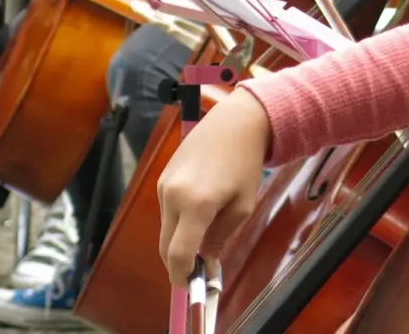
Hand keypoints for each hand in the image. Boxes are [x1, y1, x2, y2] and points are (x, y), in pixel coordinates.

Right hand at [158, 90, 270, 285]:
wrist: (235, 122)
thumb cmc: (245, 163)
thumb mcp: (243, 205)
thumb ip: (220, 237)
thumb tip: (205, 261)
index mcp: (196, 205)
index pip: (178, 255)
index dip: (182, 276)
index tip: (191, 286)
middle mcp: (173, 196)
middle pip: (165, 246)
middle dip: (179, 262)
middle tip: (199, 268)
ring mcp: (164, 185)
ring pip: (165, 228)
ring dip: (180, 239)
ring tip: (206, 231)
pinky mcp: (162, 177)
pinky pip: (166, 211)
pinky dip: (178, 220)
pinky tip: (200, 209)